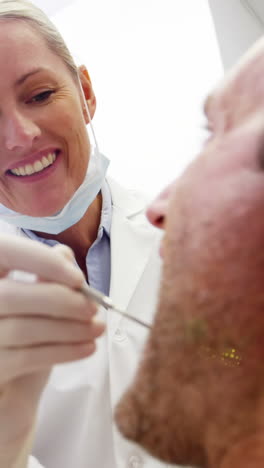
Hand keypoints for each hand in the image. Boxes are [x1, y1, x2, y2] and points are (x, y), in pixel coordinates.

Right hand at [0, 235, 104, 448]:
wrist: (14, 389)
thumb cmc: (27, 335)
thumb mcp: (38, 302)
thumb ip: (46, 274)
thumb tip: (65, 255)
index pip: (4, 252)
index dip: (41, 262)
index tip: (78, 277)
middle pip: (10, 296)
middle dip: (60, 300)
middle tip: (93, 308)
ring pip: (23, 328)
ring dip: (69, 328)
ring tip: (98, 328)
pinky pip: (28, 358)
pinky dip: (65, 351)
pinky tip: (88, 347)